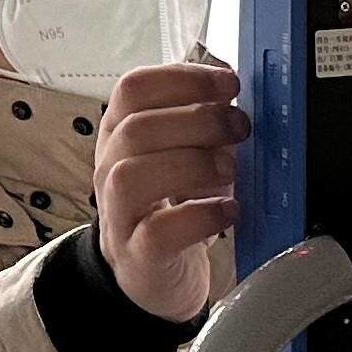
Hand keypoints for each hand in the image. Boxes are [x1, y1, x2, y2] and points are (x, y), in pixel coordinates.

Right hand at [95, 62, 245, 321]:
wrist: (150, 272)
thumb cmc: (172, 204)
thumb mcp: (184, 154)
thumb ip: (206, 127)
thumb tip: (239, 102)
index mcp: (121, 133)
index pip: (134, 89)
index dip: (183, 79)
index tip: (229, 84)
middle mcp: (111, 168)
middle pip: (135, 128)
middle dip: (198, 120)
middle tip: (241, 127)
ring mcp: (118, 214)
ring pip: (131, 176)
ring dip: (192, 164)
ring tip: (231, 169)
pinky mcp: (137, 255)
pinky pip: (157, 232)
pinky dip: (200, 215)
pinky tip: (228, 210)